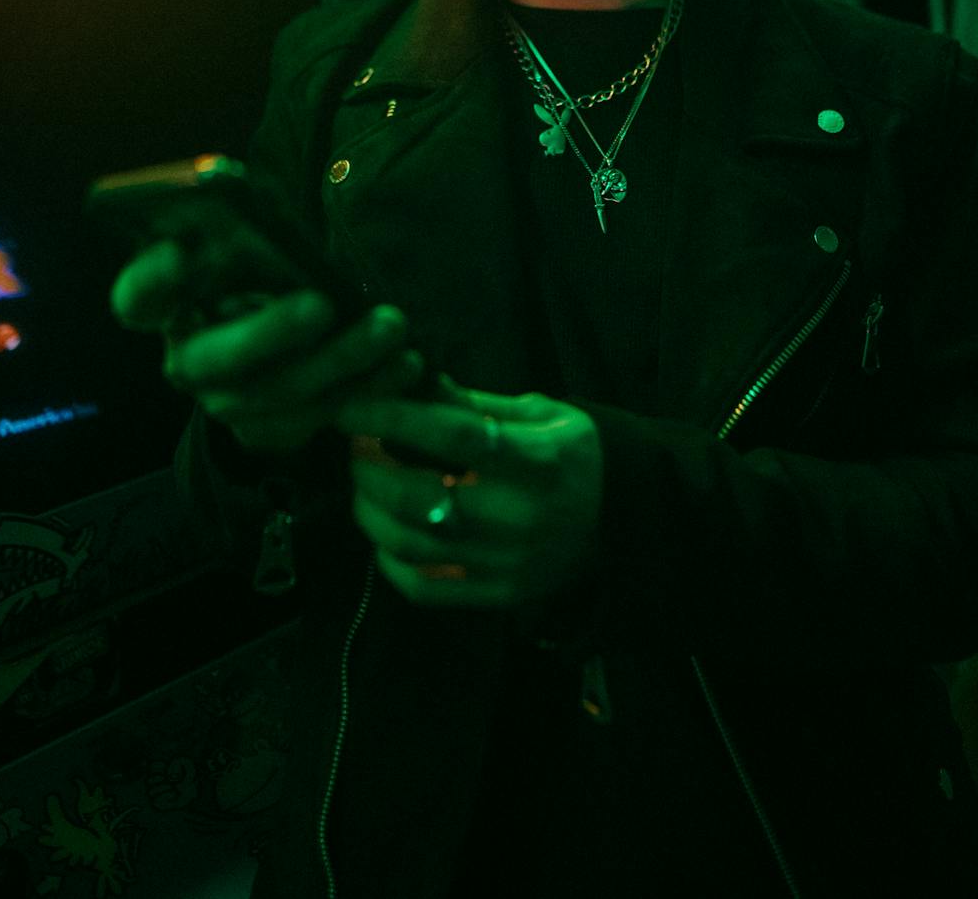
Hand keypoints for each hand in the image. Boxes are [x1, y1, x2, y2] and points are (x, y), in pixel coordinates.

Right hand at [111, 238, 424, 453]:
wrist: (276, 346)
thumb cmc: (258, 273)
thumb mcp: (245, 246)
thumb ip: (239, 227)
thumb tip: (235, 185)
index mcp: (166, 305)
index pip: (138, 296)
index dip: (154, 279)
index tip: (181, 252)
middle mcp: (187, 359)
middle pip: (214, 358)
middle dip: (270, 332)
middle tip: (321, 303)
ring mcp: (226, 403)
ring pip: (279, 392)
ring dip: (341, 359)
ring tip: (391, 326)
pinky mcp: (271, 431)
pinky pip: (320, 417)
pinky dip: (368, 388)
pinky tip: (405, 363)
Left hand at [335, 377, 603, 610]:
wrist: (626, 520)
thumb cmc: (576, 454)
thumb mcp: (540, 412)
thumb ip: (474, 403)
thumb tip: (410, 382)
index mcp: (536, 458)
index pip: (453, 436)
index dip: (394, 418)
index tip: (352, 406)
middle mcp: (519, 515)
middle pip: (418, 497)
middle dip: (368, 469)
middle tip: (356, 448)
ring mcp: (507, 562)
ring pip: (410, 545)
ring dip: (369, 513)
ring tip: (364, 488)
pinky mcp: (498, 595)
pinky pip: (425, 588)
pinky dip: (390, 562)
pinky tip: (385, 535)